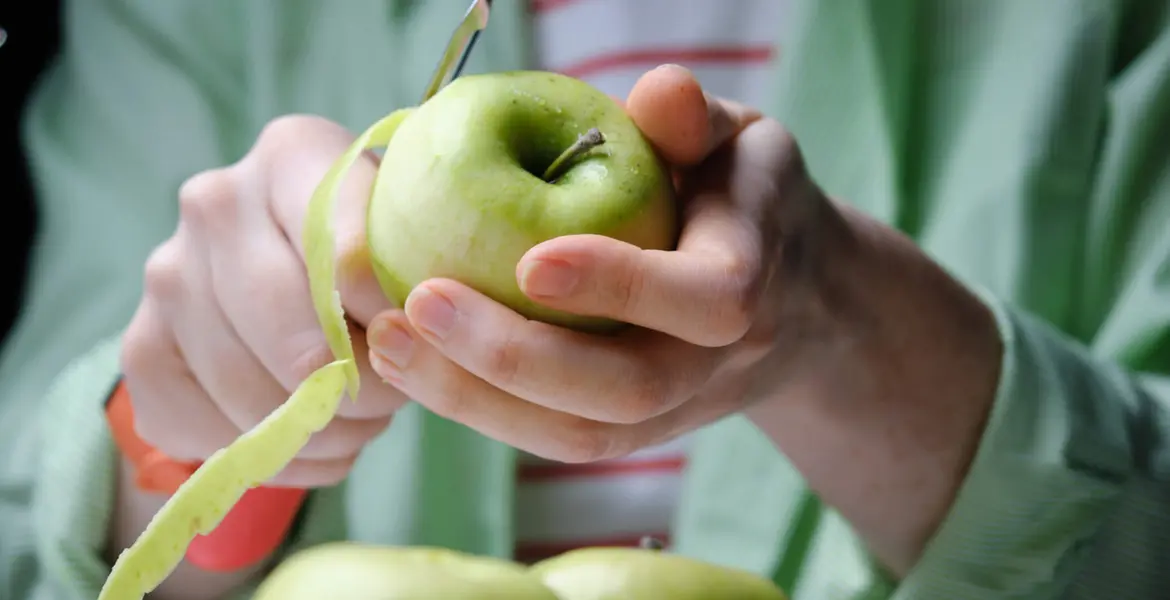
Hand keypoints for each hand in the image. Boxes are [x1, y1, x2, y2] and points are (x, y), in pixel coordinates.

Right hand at [122, 116, 408, 486]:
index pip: (350, 257)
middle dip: (360, 394)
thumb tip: (407, 339)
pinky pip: (212, 434)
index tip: (415, 343)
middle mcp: (216, 203)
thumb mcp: (404, 240)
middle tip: (391, 402)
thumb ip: (413, 270)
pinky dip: (273, 458)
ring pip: (256, 398)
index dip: (393, 323)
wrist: (285, 273)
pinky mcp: (140, 348)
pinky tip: (304, 439)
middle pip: (299, 344)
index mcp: (292, 155)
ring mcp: (166, 275)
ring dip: (322, 433)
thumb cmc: (369, 255)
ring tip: (355, 422)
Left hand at [364, 64, 1003, 575]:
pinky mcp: (635, 429)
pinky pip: (559, 438)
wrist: (797, 298)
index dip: (624, 284)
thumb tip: (658, 91)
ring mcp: (679, 407)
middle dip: (518, 357)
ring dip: (479, 398)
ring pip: (583, 434)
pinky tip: (415, 365)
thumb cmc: (745, 196)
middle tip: (420, 303)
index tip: (530, 260)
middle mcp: (721, 362)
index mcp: (758, 276)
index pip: (709, 300)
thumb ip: (696, 120)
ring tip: (391, 343)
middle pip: (629, 391)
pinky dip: (482, 409)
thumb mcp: (738, 140)